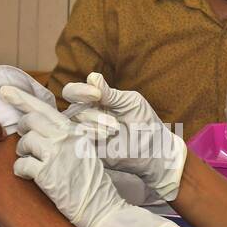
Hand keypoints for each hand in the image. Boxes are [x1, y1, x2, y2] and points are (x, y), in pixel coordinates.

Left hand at [0, 84, 174, 226]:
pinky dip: (21, 171)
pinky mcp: (46, 173)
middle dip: (22, 131)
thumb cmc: (92, 184)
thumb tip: (40, 129)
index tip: (5, 90)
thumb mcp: (84, 151)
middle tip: (26, 145)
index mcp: (74, 130)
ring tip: (34, 165)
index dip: (21, 98)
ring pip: (24, 142)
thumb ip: (66, 137)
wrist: (102, 207)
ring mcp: (55, 154)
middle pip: (30, 121)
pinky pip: (21, 165)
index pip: (44, 108)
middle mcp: (65, 137)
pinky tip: (31, 177)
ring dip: (23, 153)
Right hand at [62, 72, 185, 200]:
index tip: (97, 95)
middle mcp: (87, 116)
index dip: (79, 91)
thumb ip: (109, 93)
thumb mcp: (130, 102)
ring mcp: (86, 133)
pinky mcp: (88, 150)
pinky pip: (78, 142)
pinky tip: (106, 138)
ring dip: (95, 126)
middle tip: (114, 122)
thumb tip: (92, 76)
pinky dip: (90, 138)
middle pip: (73, 109)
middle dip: (93, 114)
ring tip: (114, 131)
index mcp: (95, 101)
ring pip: (76, 125)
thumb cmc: (144, 122)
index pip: (73, 92)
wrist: (154, 150)